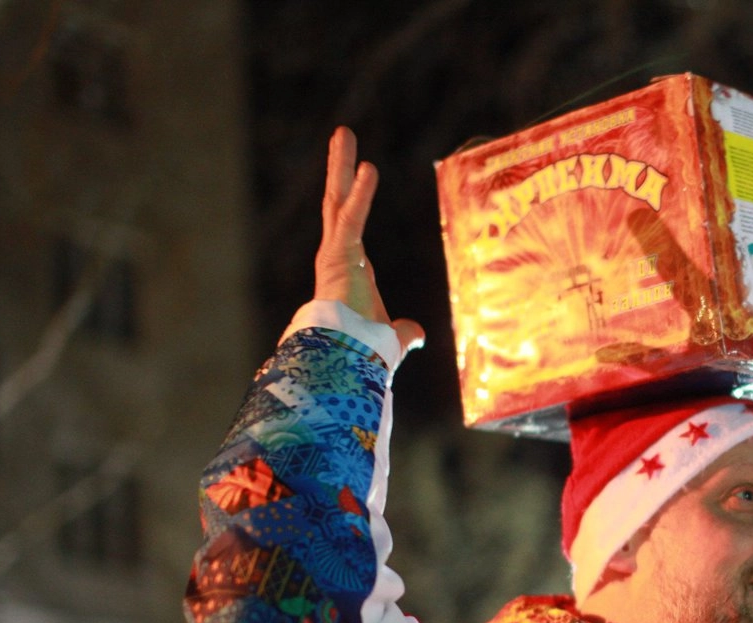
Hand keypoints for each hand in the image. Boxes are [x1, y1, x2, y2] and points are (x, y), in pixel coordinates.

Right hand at [314, 126, 424, 354]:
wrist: (348, 361)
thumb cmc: (365, 352)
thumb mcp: (391, 335)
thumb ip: (404, 331)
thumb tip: (417, 336)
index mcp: (350, 268)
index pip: (350, 223)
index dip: (354, 198)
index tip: (359, 174)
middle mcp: (338, 255)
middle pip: (337, 202)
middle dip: (340, 168)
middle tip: (343, 136)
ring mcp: (335, 253)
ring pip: (337, 200)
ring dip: (341, 165)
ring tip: (344, 132)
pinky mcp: (339, 256)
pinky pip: (352, 219)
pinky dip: (361, 194)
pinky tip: (369, 167)